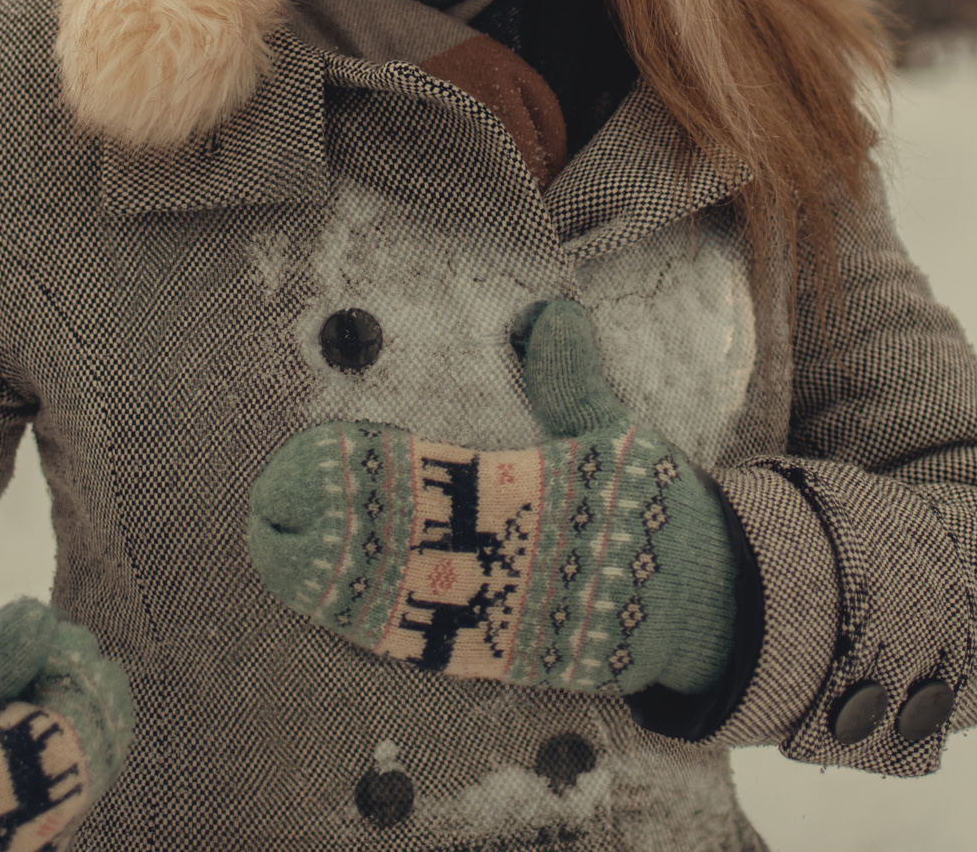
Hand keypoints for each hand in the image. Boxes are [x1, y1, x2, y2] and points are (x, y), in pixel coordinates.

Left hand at [245, 297, 736, 695]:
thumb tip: (547, 314)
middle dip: (330, 528)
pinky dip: (377, 632)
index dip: (368, 472)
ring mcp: (508, 618)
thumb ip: (574, 380)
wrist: (710, 607)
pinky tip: (327, 613)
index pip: (435, 480)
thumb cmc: (659, 510)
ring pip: (404, 602)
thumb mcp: (621, 435)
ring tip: (274, 557)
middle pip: (402, 546)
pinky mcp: (510, 661)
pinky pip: (432, 650)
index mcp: (539, 496)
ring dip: (332, 582)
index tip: (314, 454)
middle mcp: (515, 561)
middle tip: (266, 505)